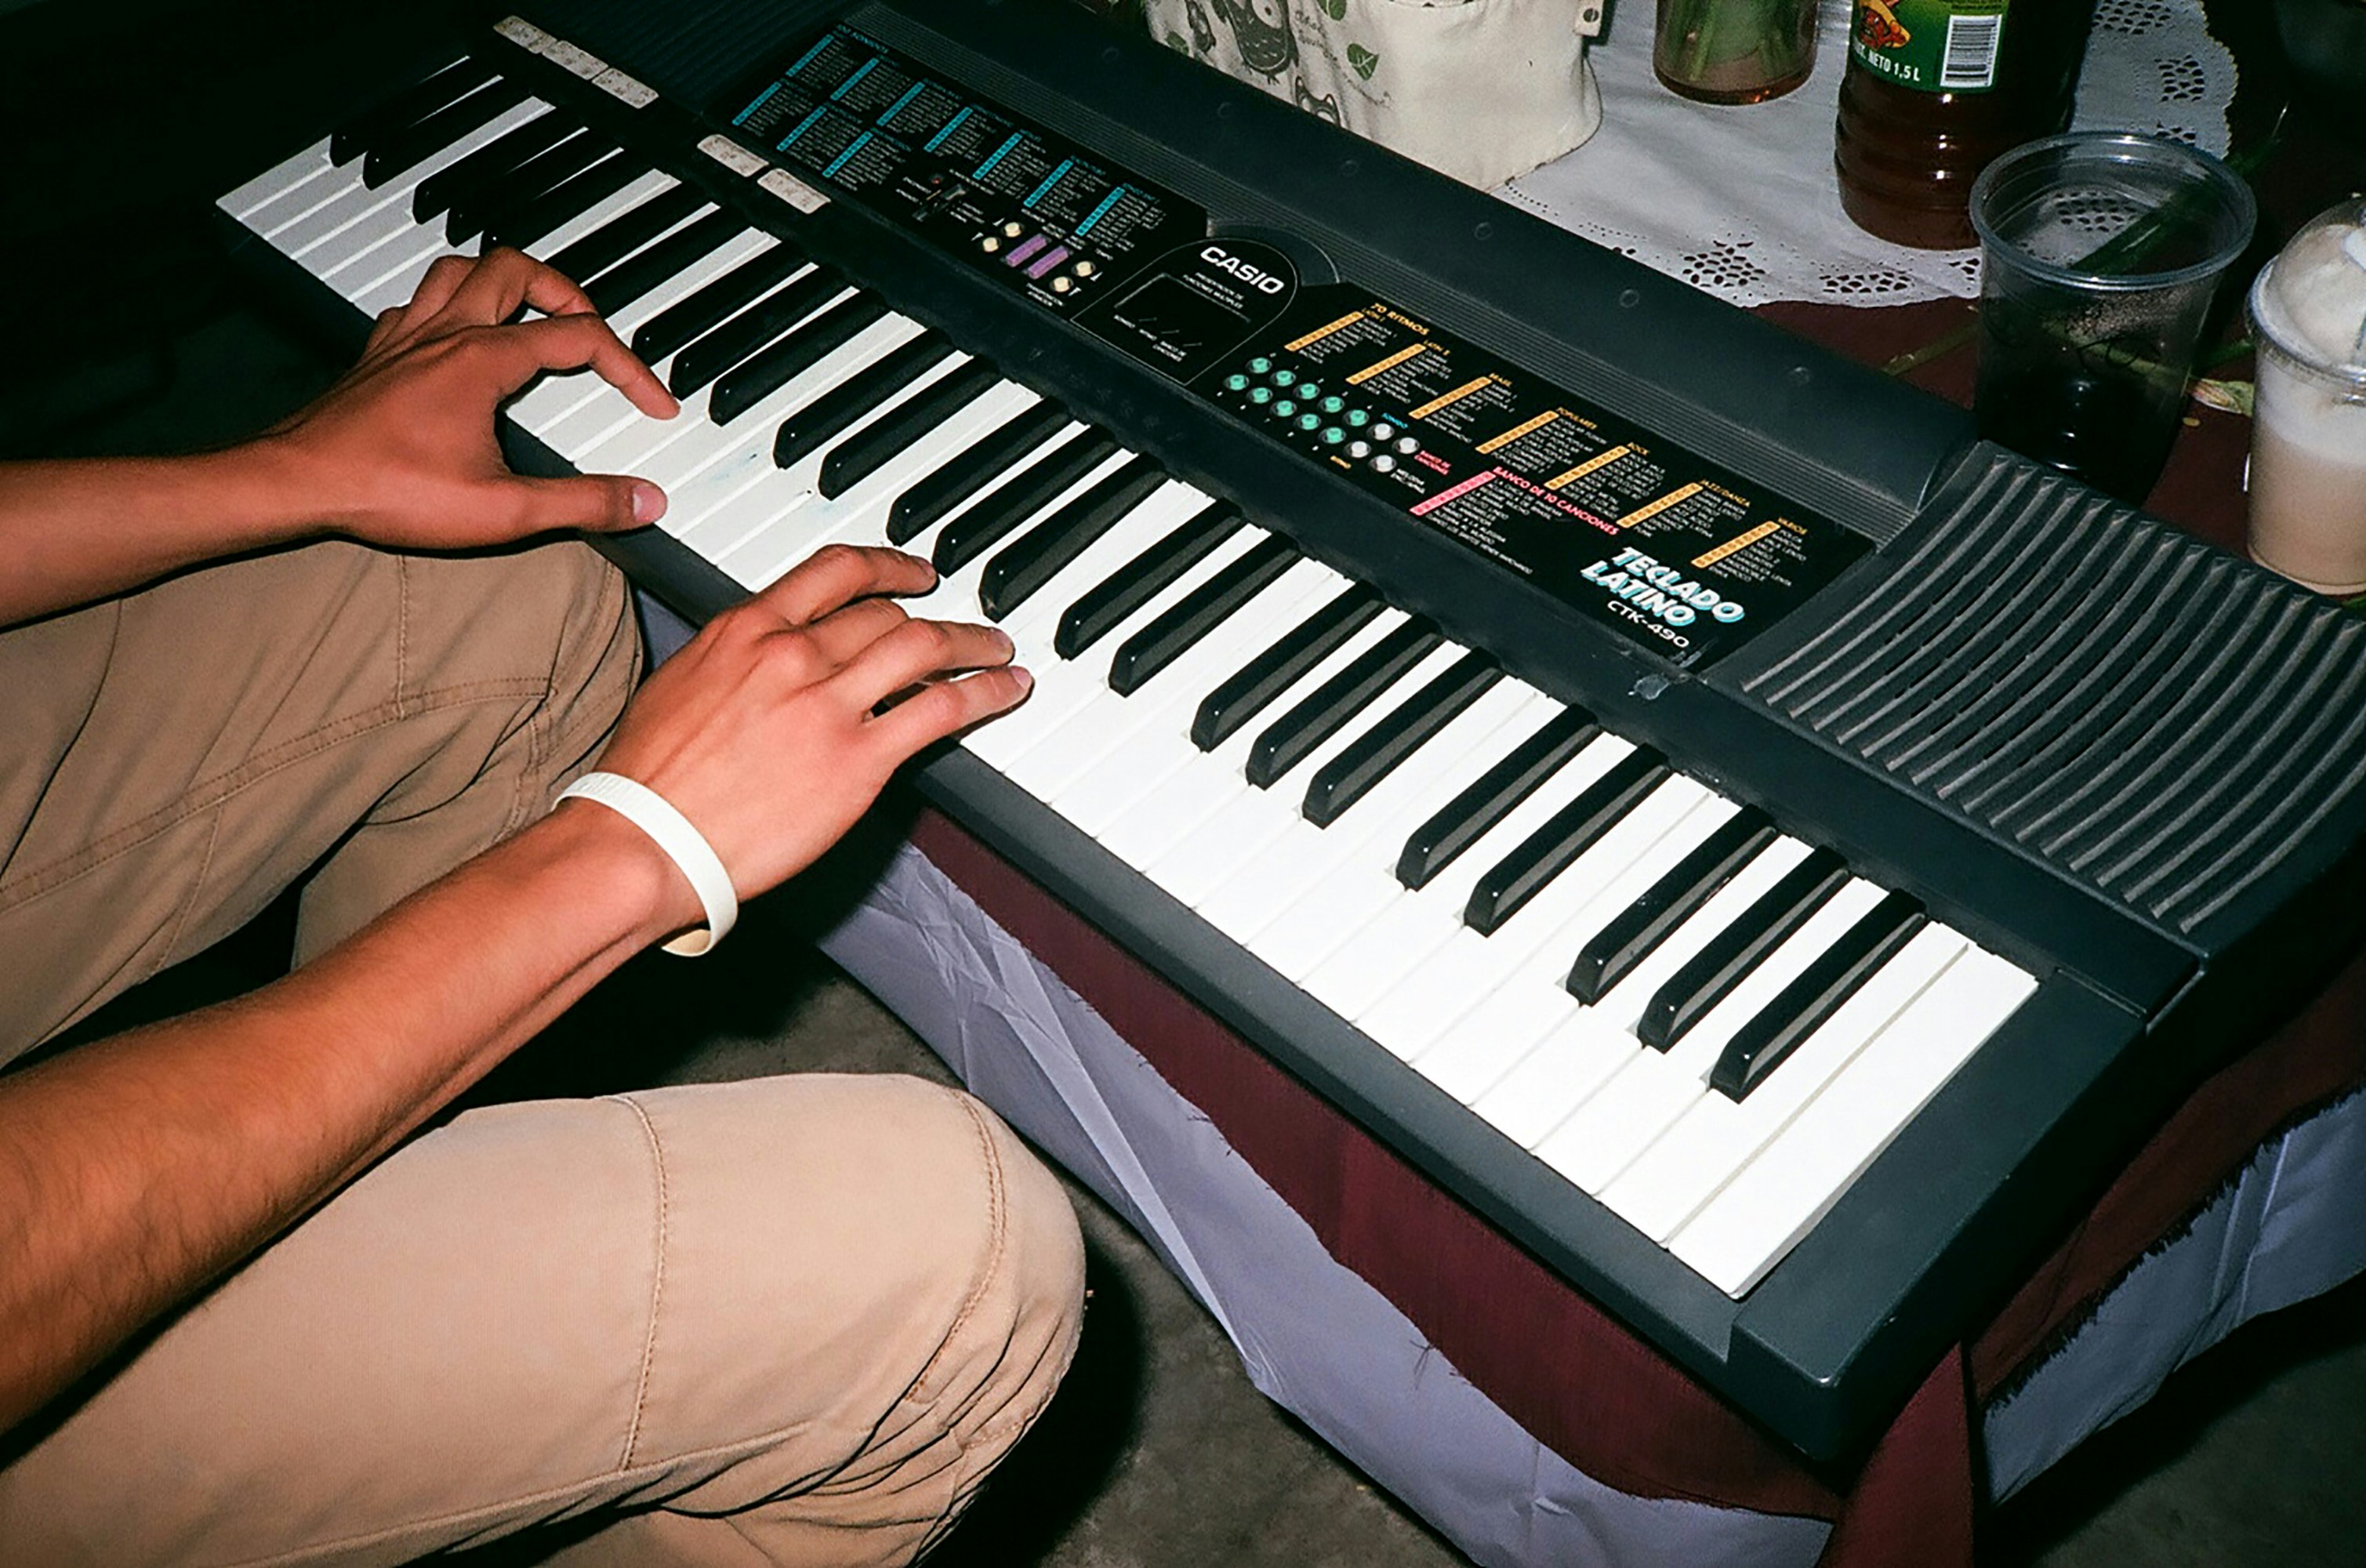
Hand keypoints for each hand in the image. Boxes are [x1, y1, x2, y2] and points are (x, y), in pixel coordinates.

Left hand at [256, 248, 678, 549]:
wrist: (298, 483)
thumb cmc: (388, 491)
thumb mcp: (503, 510)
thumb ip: (582, 503)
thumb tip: (644, 501)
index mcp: (484, 360)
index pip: (579, 339)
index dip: (631, 369)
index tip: (654, 404)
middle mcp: (446, 333)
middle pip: (517, 270)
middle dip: (566, 291)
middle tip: (590, 327)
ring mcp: (407, 337)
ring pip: (461, 268)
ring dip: (504, 280)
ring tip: (531, 309)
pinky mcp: (377, 353)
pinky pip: (416, 302)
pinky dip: (449, 306)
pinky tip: (456, 335)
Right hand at [584, 545, 1033, 928]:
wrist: (646, 837)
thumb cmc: (651, 778)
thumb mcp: (684, 683)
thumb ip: (738, 659)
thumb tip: (770, 656)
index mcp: (747, 629)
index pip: (836, 572)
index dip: (887, 566)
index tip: (912, 573)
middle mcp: (793, 654)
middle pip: (886, 614)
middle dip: (934, 616)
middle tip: (962, 626)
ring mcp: (829, 704)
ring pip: (925, 648)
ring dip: (973, 644)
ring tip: (998, 650)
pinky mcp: (858, 759)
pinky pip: (941, 711)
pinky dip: (986, 694)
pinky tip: (1006, 689)